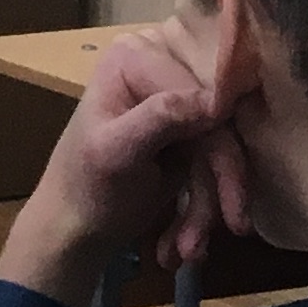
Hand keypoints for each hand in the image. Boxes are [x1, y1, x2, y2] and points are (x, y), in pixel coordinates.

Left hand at [0, 8, 256, 306]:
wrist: (74, 227)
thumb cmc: (84, 187)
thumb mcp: (117, 152)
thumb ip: (161, 117)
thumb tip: (216, 100)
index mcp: (136, 56)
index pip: (201, 90)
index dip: (221, 140)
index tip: (234, 193)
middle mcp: (162, 67)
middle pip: (220, 120)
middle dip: (220, 182)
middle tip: (228, 228)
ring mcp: (179, 102)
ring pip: (224, 149)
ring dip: (210, 205)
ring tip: (187, 250)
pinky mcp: (191, 134)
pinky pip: (218, 165)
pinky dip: (207, 206)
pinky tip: (186, 242)